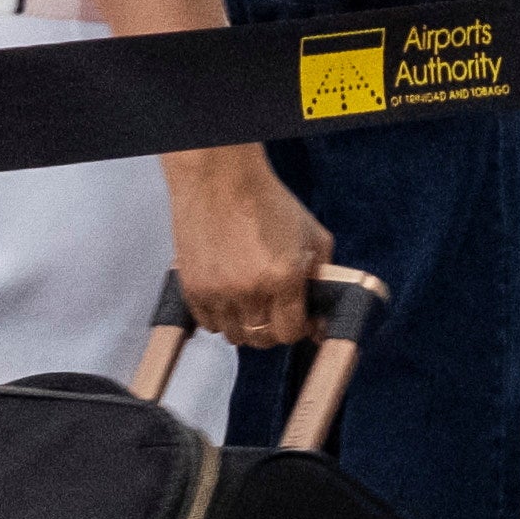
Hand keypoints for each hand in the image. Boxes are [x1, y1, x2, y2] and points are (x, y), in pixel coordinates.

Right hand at [167, 139, 327, 348]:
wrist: (220, 179)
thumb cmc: (265, 200)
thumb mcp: (312, 234)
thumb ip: (323, 274)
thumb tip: (326, 306)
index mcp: (283, 277)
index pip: (290, 332)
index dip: (297, 328)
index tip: (298, 319)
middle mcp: (249, 290)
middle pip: (261, 339)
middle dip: (273, 329)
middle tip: (275, 311)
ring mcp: (217, 292)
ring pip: (233, 335)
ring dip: (245, 325)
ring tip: (250, 302)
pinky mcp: (192, 288)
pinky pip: (207, 323)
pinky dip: (219, 317)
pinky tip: (228, 297)